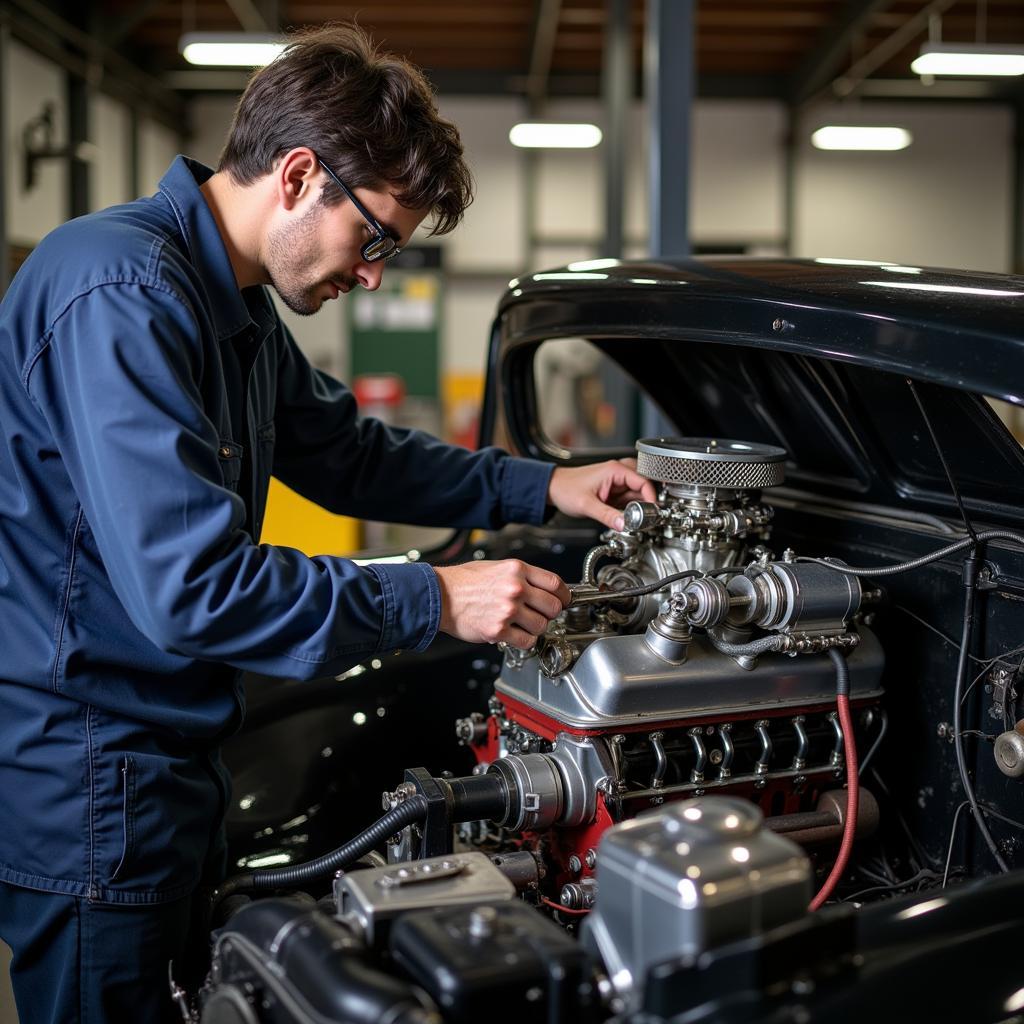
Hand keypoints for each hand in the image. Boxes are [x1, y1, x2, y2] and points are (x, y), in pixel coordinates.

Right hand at [434, 560, 569, 648]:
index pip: (556, 583)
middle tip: (540, 615)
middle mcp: (515, 588)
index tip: (563, 601)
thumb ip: (522, 576)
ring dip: (535, 628)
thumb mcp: (497, 567)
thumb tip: (544, 588)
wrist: (439, 596)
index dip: (564, 595)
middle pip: (554, 607)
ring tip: (522, 624)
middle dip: (549, 613)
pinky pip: (527, 641)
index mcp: (517, 570)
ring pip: (542, 626)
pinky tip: (514, 634)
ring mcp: (508, 610)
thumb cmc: (464, 582)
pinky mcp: (498, 630)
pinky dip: (524, 641)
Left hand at [547, 458, 657, 530]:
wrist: (552, 488)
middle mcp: (618, 473)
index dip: (651, 498)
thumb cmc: (565, 489)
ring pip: (637, 493)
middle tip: (645, 517)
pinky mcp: (613, 490)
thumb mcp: (587, 505)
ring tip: (633, 518)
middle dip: (646, 502)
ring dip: (638, 505)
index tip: (652, 512)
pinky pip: (629, 498)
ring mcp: (616, 481)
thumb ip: (607, 516)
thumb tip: (624, 524)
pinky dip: (631, 507)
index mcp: (615, 470)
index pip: (644, 481)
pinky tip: (626, 515)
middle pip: (644, 486)